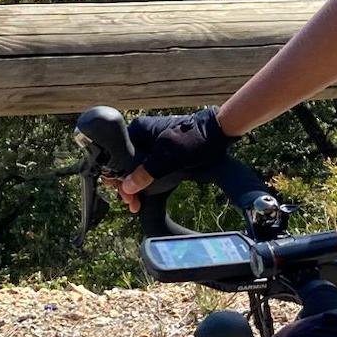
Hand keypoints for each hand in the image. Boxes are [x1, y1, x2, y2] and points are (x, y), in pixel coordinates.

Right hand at [103, 107, 238, 209]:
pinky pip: (148, 169)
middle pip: (126, 165)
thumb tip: (127, 188)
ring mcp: (152, 145)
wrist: (218, 133)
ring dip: (136, 187)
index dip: (118, 178)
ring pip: (137, 169)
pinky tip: (144, 197)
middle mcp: (141, 137)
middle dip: (127, 186)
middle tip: (132, 205)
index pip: (117, 157)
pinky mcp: (162, 154)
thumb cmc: (193, 139)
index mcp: (137, 130)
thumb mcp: (169, 157)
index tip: (123, 196)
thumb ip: (147, 172)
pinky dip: (146, 183)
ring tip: (136, 205)